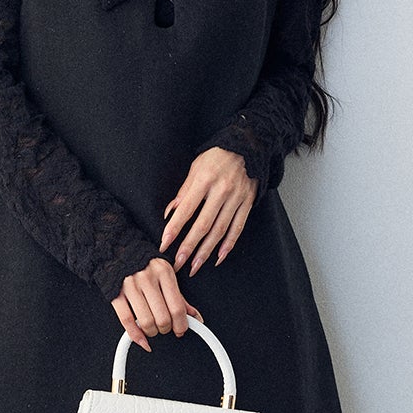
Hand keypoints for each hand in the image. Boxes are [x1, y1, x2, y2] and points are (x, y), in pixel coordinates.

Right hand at [112, 256, 203, 353]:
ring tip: (153, 328)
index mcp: (163, 272)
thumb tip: (195, 318)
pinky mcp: (115, 294)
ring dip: (152, 332)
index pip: (177, 307)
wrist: (119, 251)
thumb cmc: (145, 264)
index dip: (181, 325)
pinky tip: (142, 340)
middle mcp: (147, 278)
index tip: (180, 330)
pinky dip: (136, 336)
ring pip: (146, 322)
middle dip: (166, 329)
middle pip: (162, 318)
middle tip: (166, 327)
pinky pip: (127, 321)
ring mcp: (130, 286)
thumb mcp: (166, 275)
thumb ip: (179, 297)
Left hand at [159, 148, 257, 277]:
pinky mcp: (248, 203)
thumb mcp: (196, 167)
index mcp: (205, 180)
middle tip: (178, 263)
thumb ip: (184, 192)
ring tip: (194, 266)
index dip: (174, 228)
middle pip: (203, 225)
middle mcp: (222, 191)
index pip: (186, 210)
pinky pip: (237, 228)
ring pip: (220, 230)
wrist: (248, 146)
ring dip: (206, 251)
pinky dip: (228, 245)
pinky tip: (218, 258)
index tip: (165, 244)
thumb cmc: (217, 156)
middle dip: (189, 247)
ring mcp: (237, 198)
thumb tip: (170, 213)